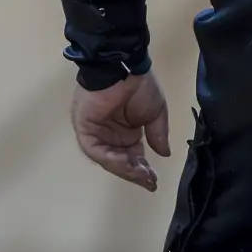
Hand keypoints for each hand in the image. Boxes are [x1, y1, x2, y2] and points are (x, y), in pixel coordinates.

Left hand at [70, 70, 169, 189]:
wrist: (123, 69)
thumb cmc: (139, 87)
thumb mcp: (156, 112)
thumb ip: (158, 134)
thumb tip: (165, 154)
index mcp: (127, 131)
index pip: (134, 156)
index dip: (143, 170)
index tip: (155, 181)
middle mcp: (111, 135)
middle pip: (121, 161)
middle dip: (135, 173)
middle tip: (149, 182)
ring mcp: (97, 134)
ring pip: (109, 159)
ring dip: (125, 169)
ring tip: (141, 175)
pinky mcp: (85, 130)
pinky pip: (97, 150)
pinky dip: (111, 158)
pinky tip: (127, 163)